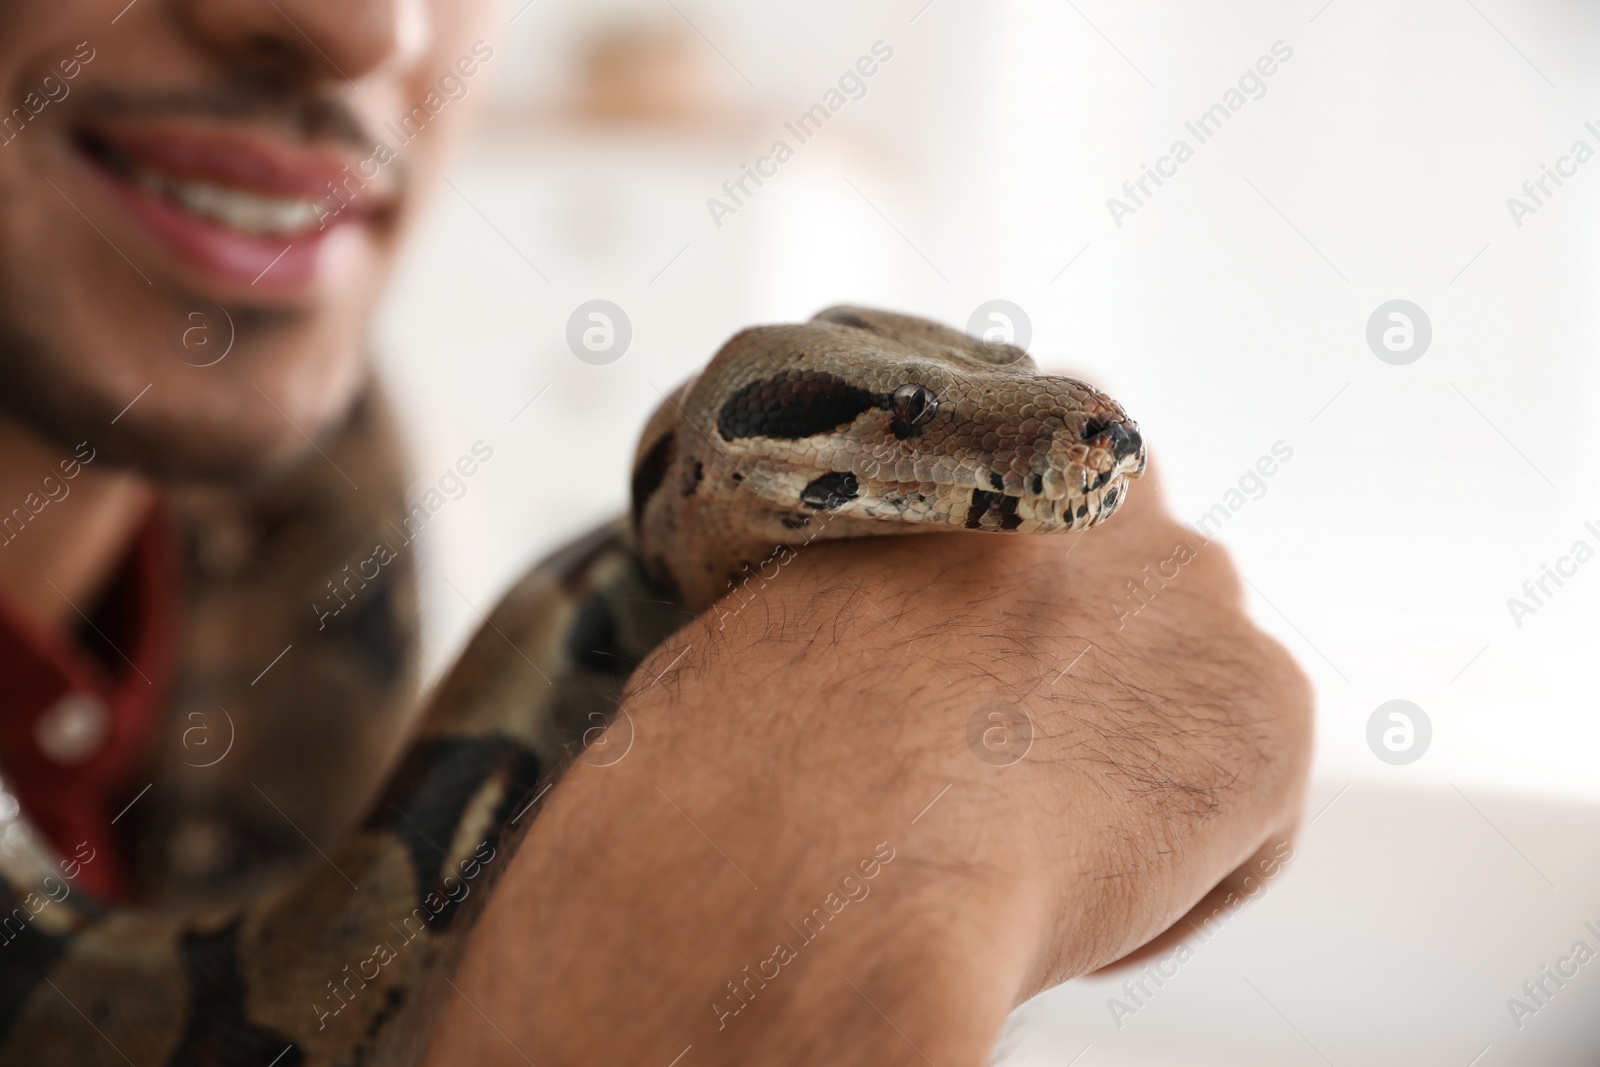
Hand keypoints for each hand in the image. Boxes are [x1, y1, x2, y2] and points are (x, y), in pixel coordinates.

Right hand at [426, 459, 1312, 1064]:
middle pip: (1132, 594)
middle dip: (1092, 678)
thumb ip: (877, 595)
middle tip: (1009, 776)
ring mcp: (1200, 591)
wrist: (821, 833)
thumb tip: (883, 662)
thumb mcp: (790, 603)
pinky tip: (1073, 913)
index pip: (1042, 497)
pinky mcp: (1266, 711)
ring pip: (1188, 706)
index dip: (1015, 603)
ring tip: (1028, 857)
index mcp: (988, 436)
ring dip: (1132, 774)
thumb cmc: (757, 731)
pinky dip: (1174, 883)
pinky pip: (1237, 819)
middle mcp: (1111, 486)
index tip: (979, 681)